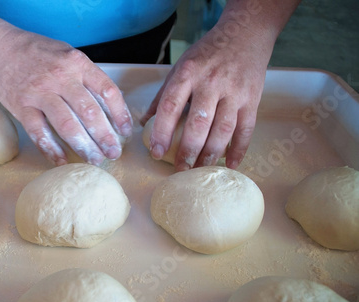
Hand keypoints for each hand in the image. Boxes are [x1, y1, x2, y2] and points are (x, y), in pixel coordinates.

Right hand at [0, 30, 132, 165]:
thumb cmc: (38, 53)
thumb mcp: (68, 54)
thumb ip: (87, 77)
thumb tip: (110, 106)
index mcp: (77, 63)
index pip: (108, 90)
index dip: (120, 114)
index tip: (126, 131)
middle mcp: (60, 77)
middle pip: (90, 113)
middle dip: (105, 137)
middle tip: (113, 153)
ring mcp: (40, 92)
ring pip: (67, 125)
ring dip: (84, 146)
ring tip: (95, 159)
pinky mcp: (21, 106)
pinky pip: (39, 132)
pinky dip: (51, 149)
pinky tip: (62, 161)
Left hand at [142, 21, 273, 170]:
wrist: (245, 35)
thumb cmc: (207, 54)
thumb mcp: (180, 67)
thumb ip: (163, 95)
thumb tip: (145, 123)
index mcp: (188, 73)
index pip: (171, 106)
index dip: (162, 132)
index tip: (157, 153)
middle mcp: (211, 83)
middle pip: (199, 123)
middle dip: (188, 150)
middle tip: (181, 170)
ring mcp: (234, 92)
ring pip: (223, 130)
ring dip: (211, 154)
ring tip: (200, 170)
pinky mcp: (252, 99)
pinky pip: (246, 129)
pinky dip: (238, 149)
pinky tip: (229, 164)